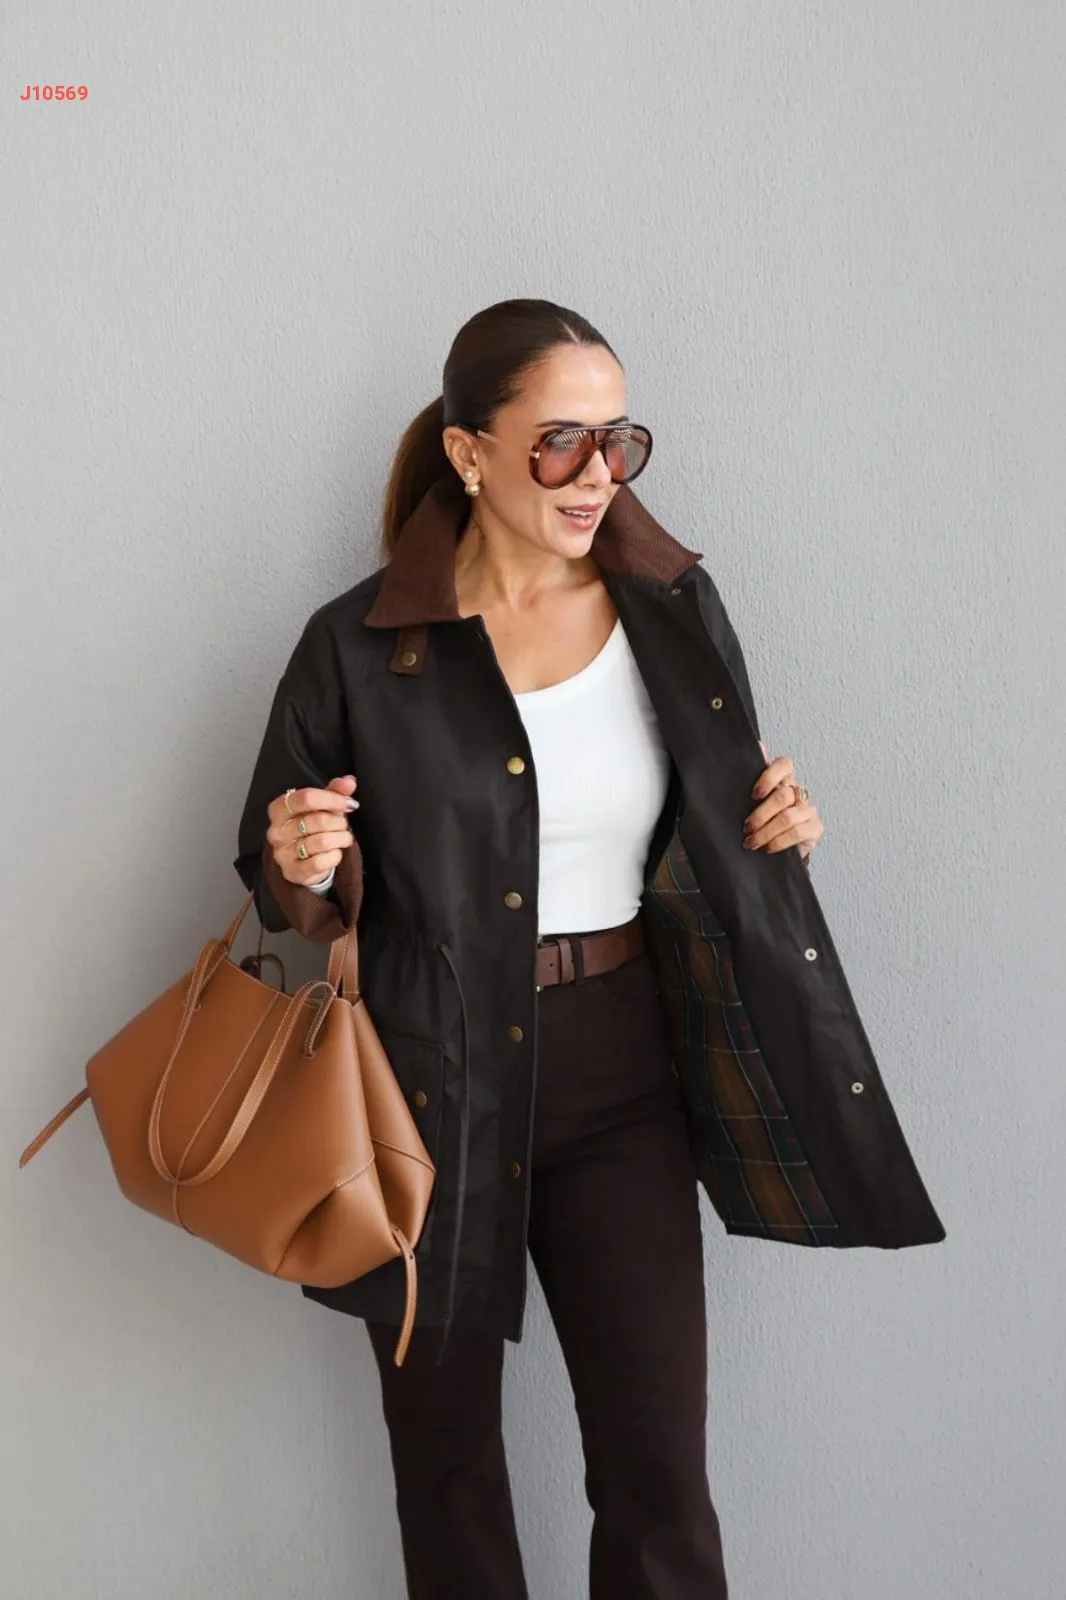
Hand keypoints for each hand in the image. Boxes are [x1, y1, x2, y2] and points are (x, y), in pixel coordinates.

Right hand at [266, 774, 358, 886]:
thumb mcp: (322, 806)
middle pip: (318, 820)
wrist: (302, 860)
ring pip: (322, 841)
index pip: (307, 798)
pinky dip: (335, 857)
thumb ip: (334, 791)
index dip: (333, 799)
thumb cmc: (312, 827)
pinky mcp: (292, 872)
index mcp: (279, 808)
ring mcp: (282, 853)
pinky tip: (335, 853)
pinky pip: (320, 862)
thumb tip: (349, 781)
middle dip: (339, 822)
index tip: (349, 803)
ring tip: (343, 838)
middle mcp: (276, 831)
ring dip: (341, 839)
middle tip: (344, 825)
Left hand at [742, 741, 823, 863]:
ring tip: (752, 842)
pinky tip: (768, 848)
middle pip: (783, 795)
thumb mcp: (750, 801)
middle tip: (746, 828)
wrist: (774, 848)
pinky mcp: (816, 828)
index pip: (784, 765)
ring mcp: (809, 809)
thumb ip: (752, 776)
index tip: (753, 794)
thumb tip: (759, 746)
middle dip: (760, 815)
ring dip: (766, 832)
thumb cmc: (761, 820)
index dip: (769, 777)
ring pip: (788, 817)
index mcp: (783, 780)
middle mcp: (797, 791)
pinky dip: (779, 841)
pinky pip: (797, 832)